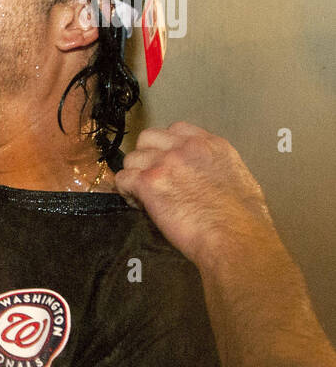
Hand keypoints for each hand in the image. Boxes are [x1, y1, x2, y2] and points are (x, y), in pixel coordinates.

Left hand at [116, 121, 275, 265]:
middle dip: (145, 156)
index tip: (166, 162)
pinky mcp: (149, 182)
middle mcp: (187, 148)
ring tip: (143, 194)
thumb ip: (215, 166)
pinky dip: (125, 191)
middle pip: (148, 138)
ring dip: (134, 175)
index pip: (176, 129)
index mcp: (212, 145)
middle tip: (150, 177)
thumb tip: (204, 176)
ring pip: (132, 158)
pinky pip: (123, 178)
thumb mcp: (238, 177)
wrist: (234, 236)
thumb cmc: (243, 219)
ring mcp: (166, 163)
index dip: (165, 146)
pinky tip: (138, 203)